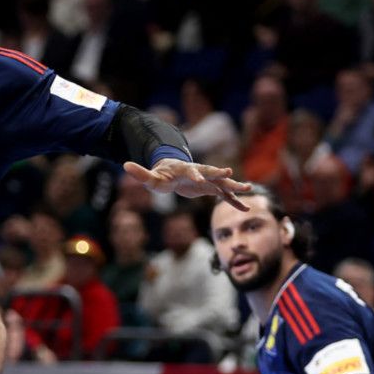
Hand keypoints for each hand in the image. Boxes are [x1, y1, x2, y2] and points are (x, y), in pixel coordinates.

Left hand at [123, 158, 250, 208]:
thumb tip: (124, 164)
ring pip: (223, 183)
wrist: (174, 172)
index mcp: (186, 170)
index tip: (200, 180)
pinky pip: (225, 196)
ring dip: (235, 186)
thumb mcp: (150, 177)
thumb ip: (140, 173)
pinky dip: (234, 202)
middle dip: (220, 174)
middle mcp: (200, 173)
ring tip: (249, 189)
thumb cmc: (162, 175)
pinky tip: (246, 209)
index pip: (191, 171)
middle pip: (212, 173)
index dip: (195, 175)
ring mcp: (208, 180)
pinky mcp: (212, 189)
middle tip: (230, 173)